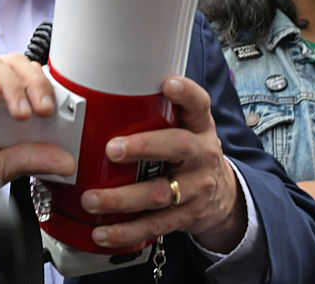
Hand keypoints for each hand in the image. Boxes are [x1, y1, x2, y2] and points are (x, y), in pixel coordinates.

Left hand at [80, 76, 243, 252]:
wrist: (222, 196)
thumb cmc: (187, 152)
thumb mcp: (183, 127)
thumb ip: (156, 111)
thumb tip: (100, 90)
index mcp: (199, 126)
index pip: (199, 103)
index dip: (185, 92)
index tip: (167, 83)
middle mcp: (202, 154)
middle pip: (179, 147)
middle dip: (144, 147)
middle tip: (112, 149)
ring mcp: (196, 188)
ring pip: (160, 193)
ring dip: (122, 198)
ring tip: (92, 199)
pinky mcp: (186, 216)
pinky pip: (154, 225)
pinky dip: (125, 231)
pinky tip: (102, 232)